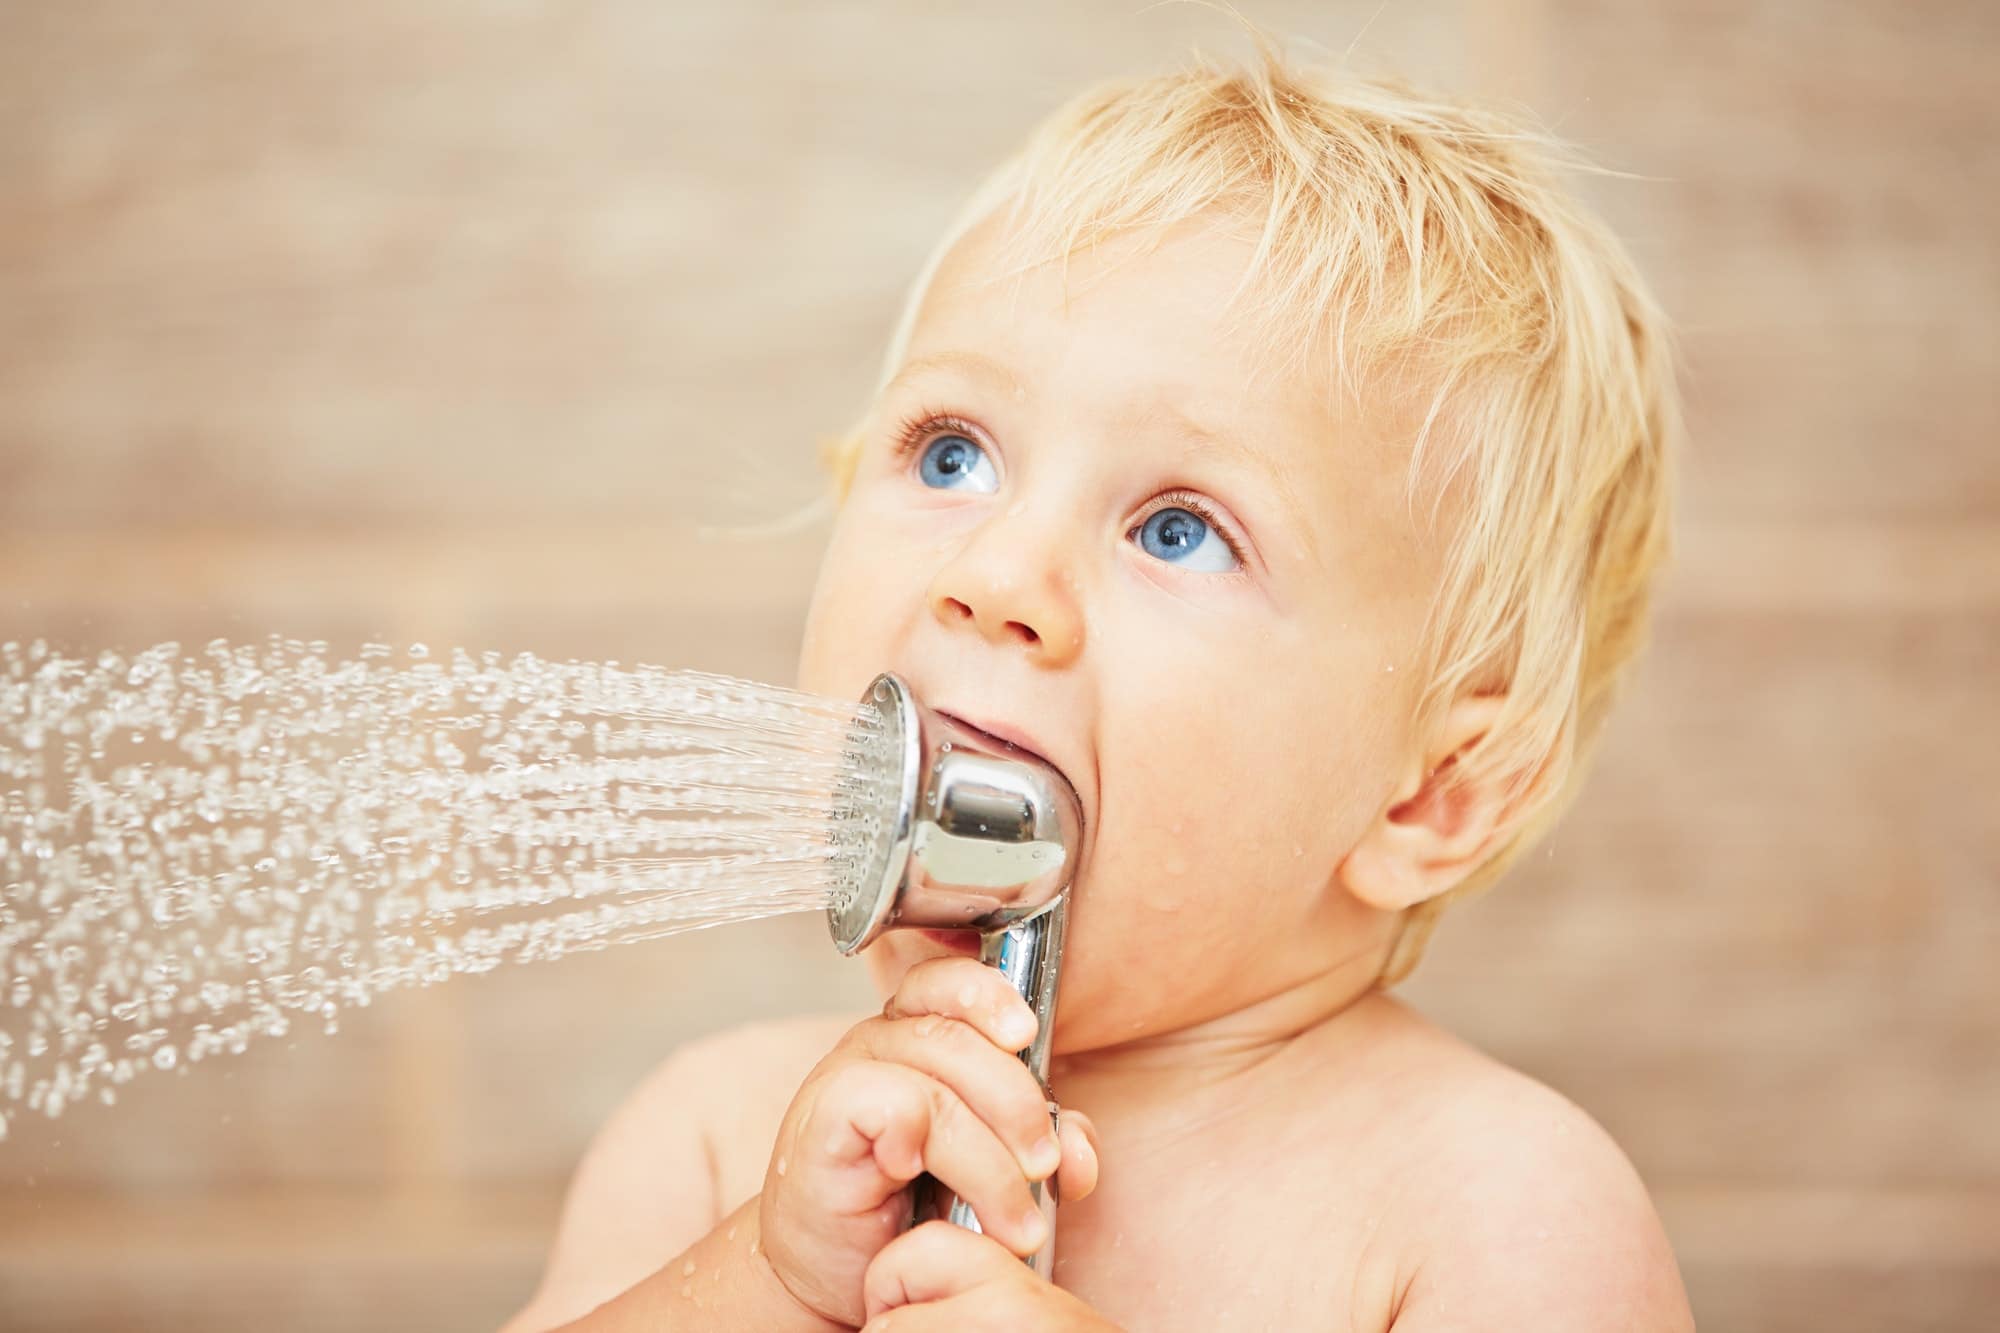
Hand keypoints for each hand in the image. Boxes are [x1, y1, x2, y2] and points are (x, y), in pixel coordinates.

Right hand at [756, 956, 1101, 1327]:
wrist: (833, 1277)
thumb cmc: (904, 1214)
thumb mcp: (990, 1169)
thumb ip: (1039, 1145)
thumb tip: (1078, 1153)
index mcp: (919, 1035)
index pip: (951, 984)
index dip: (990, 996)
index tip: (1026, 1033)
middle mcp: (881, 1043)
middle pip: (960, 1039)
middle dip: (1018, 1106)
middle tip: (1044, 1166)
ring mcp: (845, 1076)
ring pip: (936, 1088)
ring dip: (990, 1163)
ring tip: (1013, 1222)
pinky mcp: (823, 1120)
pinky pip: (887, 1105)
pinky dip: (915, 1138)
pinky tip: (915, 1175)